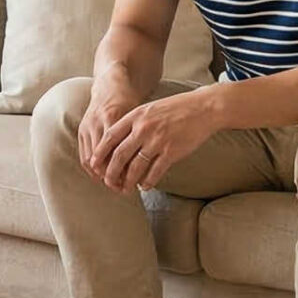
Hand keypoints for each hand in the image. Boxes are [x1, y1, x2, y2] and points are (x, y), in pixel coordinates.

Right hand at [76, 83, 143, 183]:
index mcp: (112, 118)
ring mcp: (87, 126)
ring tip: (113, 184)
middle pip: (101, 158)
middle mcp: (97, 123)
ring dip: (100, 175)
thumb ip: (139, 136)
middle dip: (111, 177)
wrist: (110, 84)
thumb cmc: (129, 100)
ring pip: (90, 159)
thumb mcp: (138, 115)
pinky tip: (101, 175)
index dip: (122, 170)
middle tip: (122, 189)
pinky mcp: (81, 129)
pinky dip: (92, 168)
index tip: (132, 183)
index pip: (115, 152)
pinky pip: (83, 154)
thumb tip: (146, 165)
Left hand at [98, 87, 222, 191]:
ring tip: (125, 189)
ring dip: (128, 181)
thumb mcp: (149, 109)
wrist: (203, 108)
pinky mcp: (171, 151)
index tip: (94, 165)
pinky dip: (147, 181)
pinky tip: (145, 186)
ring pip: (135, 167)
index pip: (110, 137)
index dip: (100, 153)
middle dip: (111, 172)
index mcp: (135, 116)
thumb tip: (116, 142)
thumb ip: (133, 123)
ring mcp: (157, 140)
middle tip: (108, 183)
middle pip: (119, 155)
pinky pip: (155, 172)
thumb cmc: (175, 109)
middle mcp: (144, 128)